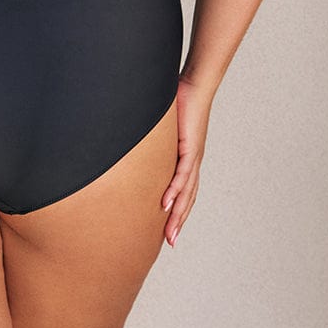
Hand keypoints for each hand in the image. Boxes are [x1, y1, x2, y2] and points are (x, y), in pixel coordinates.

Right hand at [160, 74, 212, 246]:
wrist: (194, 85)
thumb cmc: (178, 100)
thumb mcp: (161, 124)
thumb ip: (152, 134)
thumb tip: (133, 134)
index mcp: (186, 158)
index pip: (183, 190)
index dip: (177, 209)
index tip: (168, 228)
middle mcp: (192, 162)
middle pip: (187, 199)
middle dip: (178, 221)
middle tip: (169, 243)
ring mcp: (193, 157)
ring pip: (186, 193)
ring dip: (177, 214)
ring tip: (169, 234)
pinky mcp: (191, 148)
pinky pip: (182, 175)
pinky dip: (175, 191)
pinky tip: (166, 204)